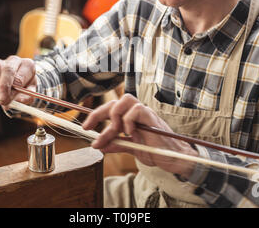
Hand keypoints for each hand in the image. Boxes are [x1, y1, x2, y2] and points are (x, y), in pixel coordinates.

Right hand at [0, 55, 36, 106]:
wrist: (20, 85)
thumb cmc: (25, 88)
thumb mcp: (30, 94)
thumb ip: (28, 97)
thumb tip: (21, 100)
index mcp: (28, 66)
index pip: (20, 76)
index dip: (13, 88)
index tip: (9, 98)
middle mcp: (15, 61)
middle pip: (8, 69)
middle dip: (3, 86)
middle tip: (2, 99)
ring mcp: (3, 62)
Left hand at [82, 94, 198, 178]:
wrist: (172, 159)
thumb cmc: (155, 151)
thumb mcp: (131, 148)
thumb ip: (116, 145)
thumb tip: (99, 146)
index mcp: (130, 118)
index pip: (109, 109)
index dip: (95, 116)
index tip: (85, 127)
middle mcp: (137, 112)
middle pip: (114, 102)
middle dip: (98, 114)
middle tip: (89, 128)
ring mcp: (145, 114)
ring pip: (125, 100)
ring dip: (115, 117)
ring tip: (114, 133)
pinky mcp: (152, 118)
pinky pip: (137, 110)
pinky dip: (129, 121)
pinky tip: (129, 133)